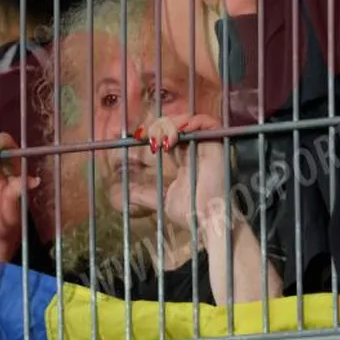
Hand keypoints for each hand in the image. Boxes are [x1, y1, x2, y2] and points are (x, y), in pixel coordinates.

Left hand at [142, 114, 227, 230]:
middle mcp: (195, 150)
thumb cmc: (189, 213)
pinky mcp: (216, 145)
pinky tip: (180, 132)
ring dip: (173, 123)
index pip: (168, 135)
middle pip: (177, 124)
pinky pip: (208, 123)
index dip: (153, 132)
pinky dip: (194, 121)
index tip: (138, 137)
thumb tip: (123, 194)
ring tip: (164, 137)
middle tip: (149, 137)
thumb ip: (143, 194)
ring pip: (189, 120)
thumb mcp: (160, 200)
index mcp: (184, 160)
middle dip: (160, 125)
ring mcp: (206, 146)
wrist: (204, 220)